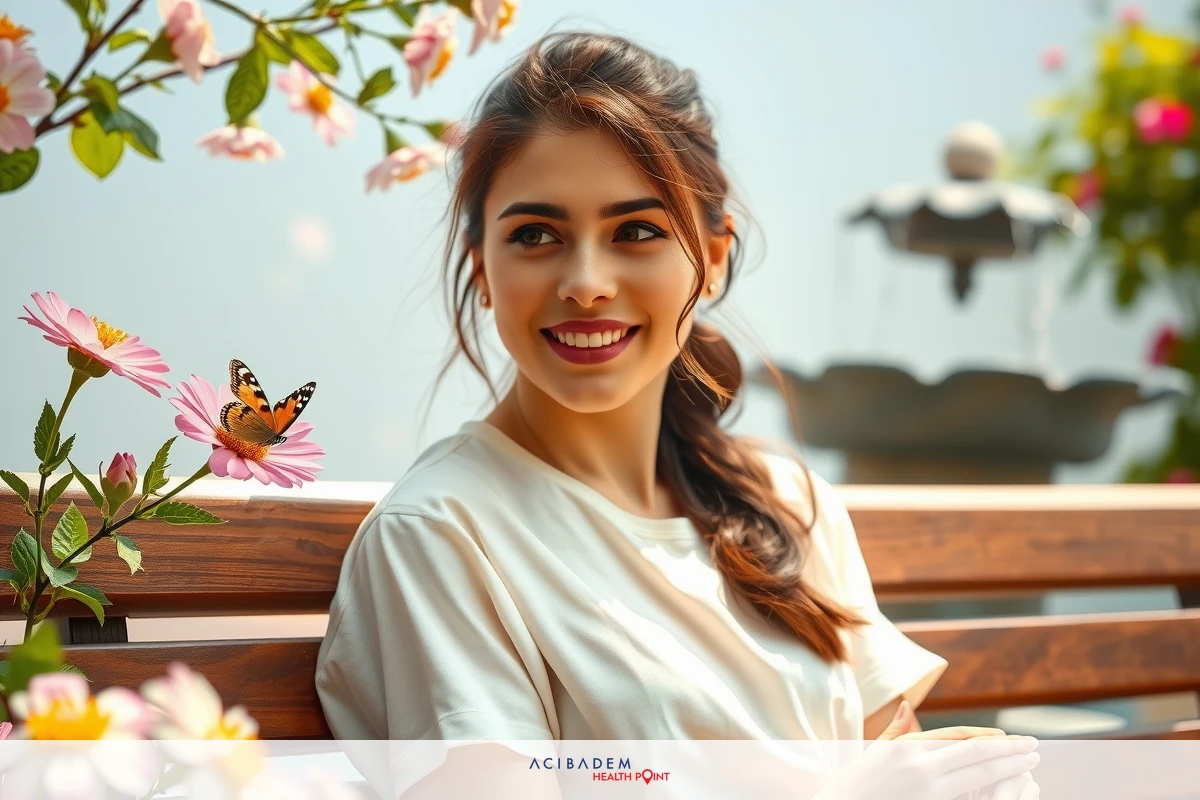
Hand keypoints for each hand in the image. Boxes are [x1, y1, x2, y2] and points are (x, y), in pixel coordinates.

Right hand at [811, 701, 1039, 799]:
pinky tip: (1008, 792)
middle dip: (1009, 753)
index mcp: (907, 747)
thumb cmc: (852, 786)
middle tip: (1036, 750)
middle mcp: (919, 766)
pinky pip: (967, 797)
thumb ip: (896, 730)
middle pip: (975, 755)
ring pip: (978, 778)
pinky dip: (990, 793)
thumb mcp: (872, 752)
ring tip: (1030, 767)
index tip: (1012, 741)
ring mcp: (926, 791)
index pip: (959, 738)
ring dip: (1008, 771)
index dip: (989, 739)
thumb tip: (910, 704)